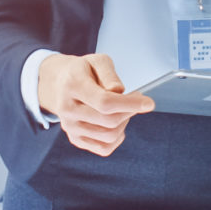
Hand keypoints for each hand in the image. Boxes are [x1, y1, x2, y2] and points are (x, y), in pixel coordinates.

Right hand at [39, 52, 153, 155]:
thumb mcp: (97, 61)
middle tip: (136, 98)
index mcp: (72, 86)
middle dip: (130, 111)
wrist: (60, 85)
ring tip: (124, 108)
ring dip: (125, 122)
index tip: (149, 103)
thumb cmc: (84, 71)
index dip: (130, 104)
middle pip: (109, 121)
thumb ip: (109, 74)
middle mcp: (67, 109)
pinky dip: (117, 137)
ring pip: (109, 136)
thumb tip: (118, 91)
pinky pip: (104, 148)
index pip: (104, 102)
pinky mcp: (75, 139)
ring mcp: (70, 127)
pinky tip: (118, 123)